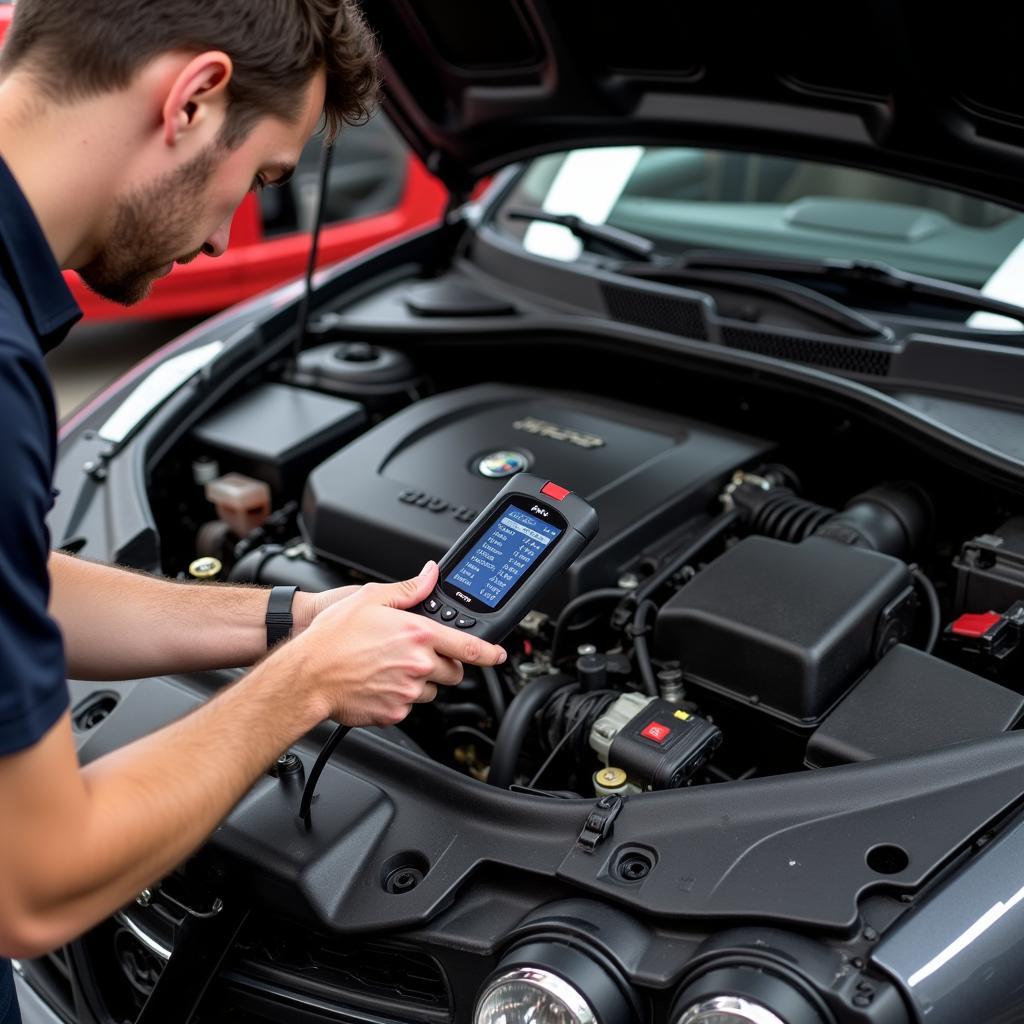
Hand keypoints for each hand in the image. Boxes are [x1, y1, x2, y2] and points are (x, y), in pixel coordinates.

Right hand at [284, 561, 506, 727]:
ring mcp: (408, 691)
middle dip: (443, 664)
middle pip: (453, 672)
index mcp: (418, 634)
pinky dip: (400, 697)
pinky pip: (409, 706)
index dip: (489, 653)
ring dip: (421, 681)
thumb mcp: (371, 598)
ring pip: (432, 690)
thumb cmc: (332, 637)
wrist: (306, 676)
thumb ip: (410, 588)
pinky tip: (378, 683)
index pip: (468, 647)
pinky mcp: (395, 712)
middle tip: (418, 655)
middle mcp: (418, 664)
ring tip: (390, 668)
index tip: (498, 655)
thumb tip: (431, 574)